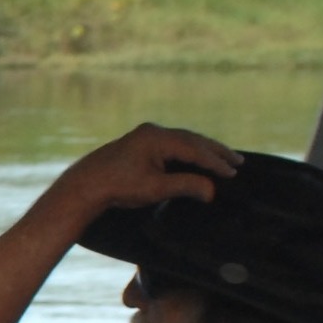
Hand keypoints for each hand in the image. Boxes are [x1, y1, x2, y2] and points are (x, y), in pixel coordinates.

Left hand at [47, 123, 240, 221]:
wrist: (84, 186)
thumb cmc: (118, 188)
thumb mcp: (155, 188)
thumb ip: (185, 186)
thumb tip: (212, 190)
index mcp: (156, 138)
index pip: (194, 149)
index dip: (215, 162)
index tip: (233, 173)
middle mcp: (152, 132)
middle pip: (192, 140)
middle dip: (216, 151)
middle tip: (238, 162)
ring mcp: (145, 136)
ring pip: (182, 141)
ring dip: (203, 150)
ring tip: (224, 159)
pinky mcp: (139, 143)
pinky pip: (172, 145)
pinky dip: (188, 151)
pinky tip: (197, 158)